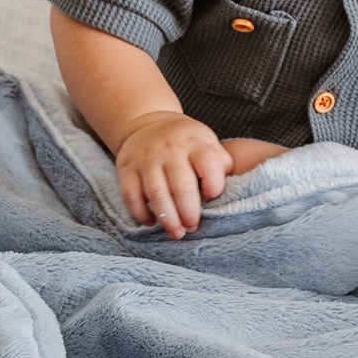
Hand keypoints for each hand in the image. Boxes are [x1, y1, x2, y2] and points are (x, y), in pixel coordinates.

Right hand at [114, 111, 232, 238]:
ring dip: (167, 218)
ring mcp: (147, 158)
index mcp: (196, 142)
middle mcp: (171, 149)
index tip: (213, 199)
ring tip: (176, 233)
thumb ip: (220, 163)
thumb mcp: (207, 143)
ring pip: (156, 193)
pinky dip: (141, 213)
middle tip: (193, 228)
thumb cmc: (186, 143)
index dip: (214, 185)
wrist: (147, 124)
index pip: (209, 164)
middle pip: (182, 185)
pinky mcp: (126, 168)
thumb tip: (231, 190)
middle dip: (189, 212)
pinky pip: (131, 195)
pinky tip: (151, 222)